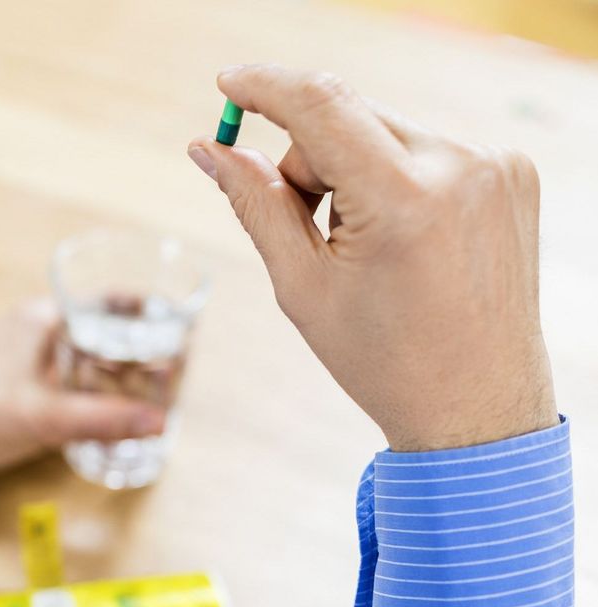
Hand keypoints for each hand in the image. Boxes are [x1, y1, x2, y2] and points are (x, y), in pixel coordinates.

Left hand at [0, 299, 166, 474]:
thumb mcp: (51, 418)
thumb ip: (106, 419)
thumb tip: (159, 421)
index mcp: (42, 318)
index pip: (105, 301)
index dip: (143, 313)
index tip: (172, 326)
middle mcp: (32, 324)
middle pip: (98, 324)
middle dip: (134, 345)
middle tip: (167, 366)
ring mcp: (21, 349)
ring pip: (81, 348)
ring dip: (112, 365)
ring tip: (145, 388)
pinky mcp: (13, 375)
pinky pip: (64, 368)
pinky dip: (89, 381)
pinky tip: (103, 405)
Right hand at [186, 64, 555, 450]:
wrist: (476, 407)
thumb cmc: (383, 358)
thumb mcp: (302, 284)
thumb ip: (255, 203)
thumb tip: (208, 147)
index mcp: (403, 202)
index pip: (319, 104)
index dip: (264, 87)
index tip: (228, 85)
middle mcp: (459, 168)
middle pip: (345, 116)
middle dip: (306, 157)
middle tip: (301, 220)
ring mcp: (494, 166)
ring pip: (383, 129)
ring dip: (350, 167)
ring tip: (359, 242)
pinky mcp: (511, 172)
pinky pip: (424, 146)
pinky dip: (393, 174)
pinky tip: (400, 236)